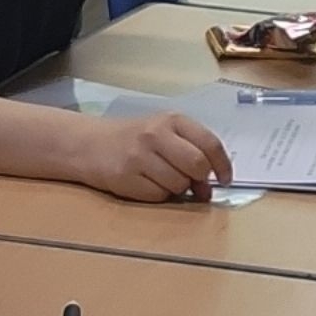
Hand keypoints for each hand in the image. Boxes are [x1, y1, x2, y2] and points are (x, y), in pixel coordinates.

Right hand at [74, 111, 232, 201]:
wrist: (90, 144)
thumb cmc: (135, 139)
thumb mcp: (164, 133)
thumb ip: (190, 151)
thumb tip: (210, 186)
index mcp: (172, 120)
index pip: (209, 143)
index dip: (223, 165)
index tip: (225, 180)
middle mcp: (156, 134)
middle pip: (197, 165)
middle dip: (201, 180)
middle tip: (196, 185)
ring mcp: (140, 156)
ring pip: (179, 184)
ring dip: (178, 188)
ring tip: (163, 178)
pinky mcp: (126, 177)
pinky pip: (158, 196)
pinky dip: (159, 195)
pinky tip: (147, 183)